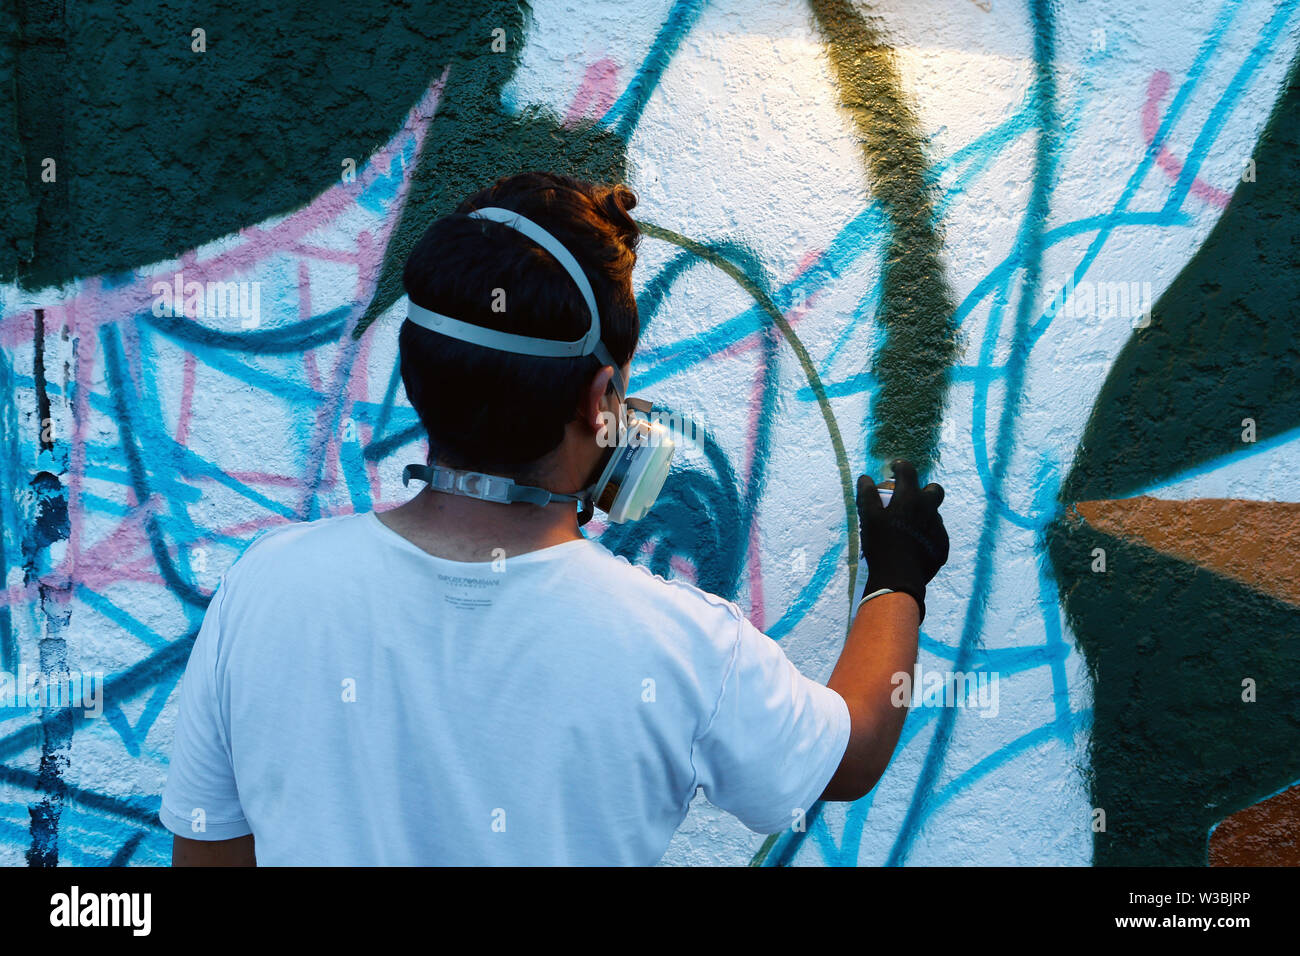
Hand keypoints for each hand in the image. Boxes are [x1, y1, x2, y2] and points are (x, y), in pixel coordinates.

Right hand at [857, 459, 948, 623]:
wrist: (899, 578)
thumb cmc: (881, 545)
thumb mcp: (869, 518)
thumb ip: (867, 495)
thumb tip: (865, 478)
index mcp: (909, 498)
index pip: (908, 471)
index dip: (901, 466)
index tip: (895, 468)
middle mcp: (928, 509)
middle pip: (934, 490)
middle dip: (924, 490)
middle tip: (910, 500)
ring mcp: (938, 528)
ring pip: (934, 515)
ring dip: (923, 516)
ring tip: (907, 530)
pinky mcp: (942, 545)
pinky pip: (936, 535)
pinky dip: (926, 536)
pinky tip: (913, 547)